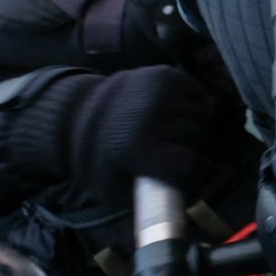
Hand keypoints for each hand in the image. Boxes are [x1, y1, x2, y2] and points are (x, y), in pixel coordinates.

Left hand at [24, 67, 216, 204]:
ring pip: (202, 115)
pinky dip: (194, 106)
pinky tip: (176, 115)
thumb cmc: (96, 161)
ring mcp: (160, 90)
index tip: (188, 178)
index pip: (188, 164)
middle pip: (198, 138)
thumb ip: (151, 199)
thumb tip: (192, 201)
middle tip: (180, 156)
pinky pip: (198, 94)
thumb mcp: (114, 190)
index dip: (191, 175)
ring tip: (176, 135)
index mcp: (137, 147)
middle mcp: (151, 115)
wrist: (74, 117)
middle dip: (194, 151)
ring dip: (195, 128)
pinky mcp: (165, 74)